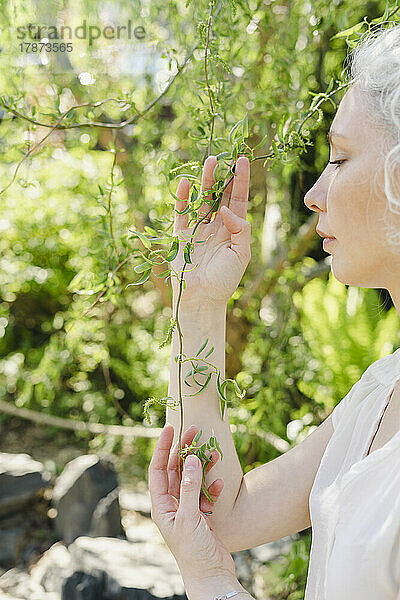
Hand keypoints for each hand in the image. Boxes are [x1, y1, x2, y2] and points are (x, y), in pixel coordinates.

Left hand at [148, 423, 235, 581]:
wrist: (212, 575)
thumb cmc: (194, 551)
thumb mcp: (189, 517)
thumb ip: (190, 487)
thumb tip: (192, 459)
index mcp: (161, 505)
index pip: (158, 469)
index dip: (162, 447)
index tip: (170, 428)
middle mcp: (172, 504)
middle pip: (175, 469)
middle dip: (184, 450)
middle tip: (195, 430)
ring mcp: (188, 508)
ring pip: (193, 478)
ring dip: (203, 465)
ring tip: (214, 453)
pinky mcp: (203, 514)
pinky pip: (207, 492)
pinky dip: (214, 486)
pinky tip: (222, 483)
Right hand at [171, 155, 250, 307]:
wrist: (202, 299)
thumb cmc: (225, 280)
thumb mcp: (242, 254)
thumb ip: (240, 229)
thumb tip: (226, 209)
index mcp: (233, 231)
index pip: (238, 200)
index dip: (240, 181)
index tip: (242, 160)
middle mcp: (216, 227)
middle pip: (219, 196)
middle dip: (221, 177)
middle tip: (223, 157)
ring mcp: (198, 231)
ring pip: (201, 201)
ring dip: (204, 182)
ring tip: (208, 162)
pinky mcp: (181, 237)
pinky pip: (181, 214)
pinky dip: (181, 199)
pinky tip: (183, 184)